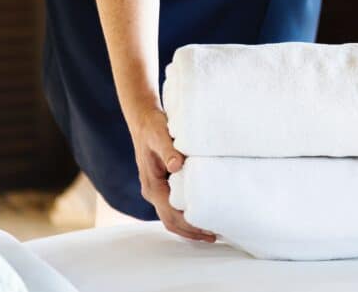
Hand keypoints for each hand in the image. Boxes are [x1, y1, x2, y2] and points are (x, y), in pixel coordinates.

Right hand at [129, 109, 214, 241]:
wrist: (143, 120)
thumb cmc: (153, 127)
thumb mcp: (160, 136)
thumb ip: (169, 151)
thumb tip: (177, 166)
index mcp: (152, 185)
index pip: (171, 214)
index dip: (190, 224)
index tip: (208, 229)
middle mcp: (153, 191)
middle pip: (171, 222)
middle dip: (191, 232)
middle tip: (214, 237)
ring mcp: (157, 190)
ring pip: (172, 217)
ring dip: (189, 227)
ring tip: (211, 231)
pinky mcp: (162, 185)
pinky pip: (173, 207)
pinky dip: (187, 216)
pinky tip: (201, 214)